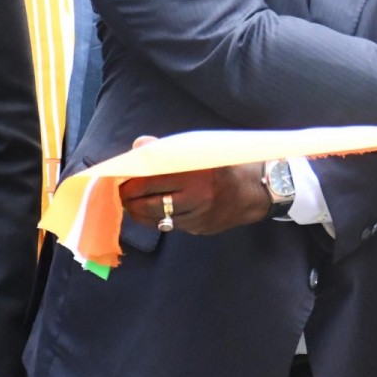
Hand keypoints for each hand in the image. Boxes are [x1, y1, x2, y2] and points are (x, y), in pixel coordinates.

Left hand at [118, 136, 270, 235]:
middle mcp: (198, 197)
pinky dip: (159, 219)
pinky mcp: (201, 229)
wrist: (256, 189)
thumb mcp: (200, 150)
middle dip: (129, 202)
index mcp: (195, 173)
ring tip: (134, 204)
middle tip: (122, 195)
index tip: (120, 180)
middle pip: (148, 205)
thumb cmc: (224, 164)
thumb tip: (138, 146)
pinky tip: (157, 210)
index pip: (149, 182)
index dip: (128, 184)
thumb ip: (167, 150)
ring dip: (140, 213)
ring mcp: (199, 216)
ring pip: (157, 220)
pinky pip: (172, 226)